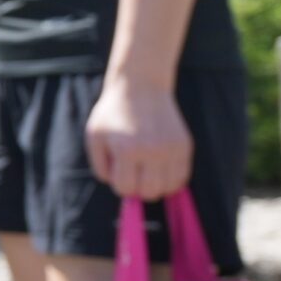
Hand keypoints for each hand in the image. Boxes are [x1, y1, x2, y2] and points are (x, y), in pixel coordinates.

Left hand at [85, 72, 192, 198]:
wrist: (140, 87)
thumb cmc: (112, 115)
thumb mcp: (94, 138)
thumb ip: (101, 167)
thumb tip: (118, 187)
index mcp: (127, 150)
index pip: (126, 188)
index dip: (119, 184)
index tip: (118, 170)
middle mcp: (153, 151)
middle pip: (150, 192)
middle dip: (138, 188)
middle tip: (133, 172)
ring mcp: (172, 148)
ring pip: (169, 187)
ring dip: (157, 185)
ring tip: (147, 171)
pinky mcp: (185, 145)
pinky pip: (182, 176)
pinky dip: (171, 179)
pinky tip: (160, 169)